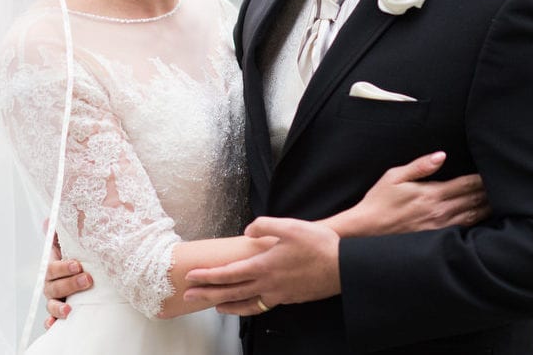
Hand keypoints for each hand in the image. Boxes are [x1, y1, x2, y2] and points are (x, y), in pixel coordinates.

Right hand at [41, 234, 91, 328]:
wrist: (88, 269)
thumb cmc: (80, 253)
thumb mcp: (73, 241)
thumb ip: (62, 231)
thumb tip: (50, 220)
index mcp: (53, 266)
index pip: (52, 268)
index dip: (63, 268)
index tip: (78, 265)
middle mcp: (52, 283)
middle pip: (52, 287)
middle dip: (69, 284)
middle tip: (87, 280)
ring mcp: (55, 298)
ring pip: (51, 304)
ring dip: (59, 307)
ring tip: (70, 309)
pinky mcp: (61, 309)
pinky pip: (52, 319)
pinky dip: (52, 323)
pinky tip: (54, 326)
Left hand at [183, 218, 337, 315]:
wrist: (343, 266)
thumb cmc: (317, 244)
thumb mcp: (288, 225)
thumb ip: (263, 226)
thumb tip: (248, 231)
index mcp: (263, 266)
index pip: (228, 273)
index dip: (207, 276)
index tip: (191, 277)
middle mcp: (268, 284)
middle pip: (231, 292)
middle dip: (208, 294)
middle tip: (189, 296)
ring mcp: (279, 294)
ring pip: (246, 304)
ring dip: (227, 305)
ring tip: (215, 306)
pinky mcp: (289, 298)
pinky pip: (262, 305)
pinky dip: (249, 307)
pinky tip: (247, 304)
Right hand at [321, 151, 489, 237]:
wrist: (366, 231)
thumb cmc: (378, 202)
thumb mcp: (394, 177)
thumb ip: (420, 165)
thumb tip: (441, 155)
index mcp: (431, 194)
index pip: (467, 184)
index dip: (483, 179)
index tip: (494, 172)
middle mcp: (440, 212)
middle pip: (475, 201)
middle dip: (491, 193)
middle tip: (505, 187)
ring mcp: (440, 228)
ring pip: (473, 217)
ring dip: (488, 209)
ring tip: (502, 203)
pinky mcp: (437, 239)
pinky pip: (464, 231)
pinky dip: (478, 224)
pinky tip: (485, 221)